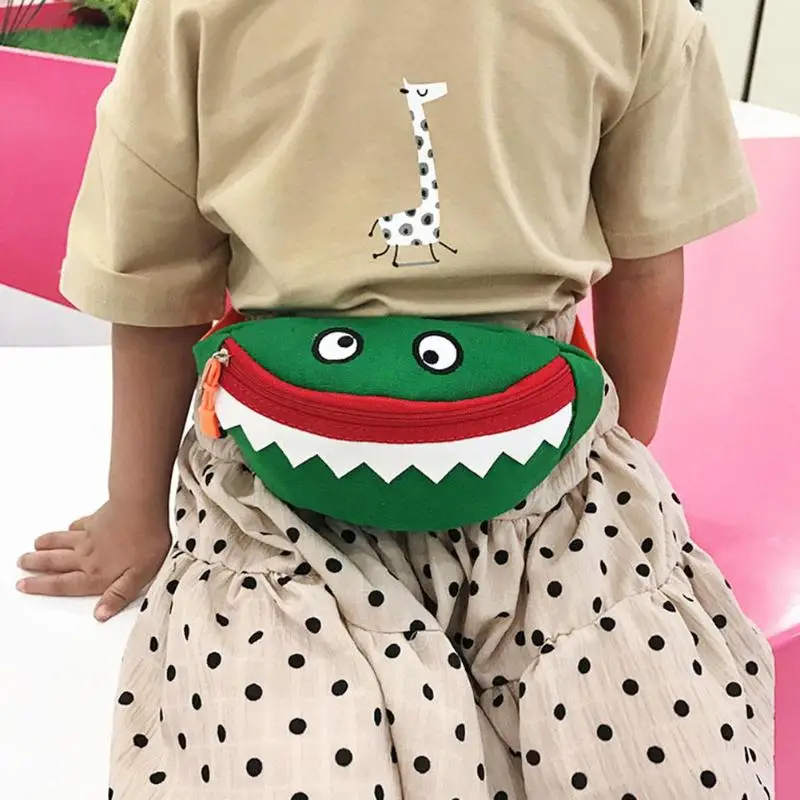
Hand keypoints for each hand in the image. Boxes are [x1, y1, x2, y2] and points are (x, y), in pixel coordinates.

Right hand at [16, 499, 171, 621]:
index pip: (64, 583)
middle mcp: (88, 555)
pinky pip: (80, 524)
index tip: (25, 585)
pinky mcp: (98, 518)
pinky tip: (68, 527)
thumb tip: (101, 614)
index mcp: (97, 573)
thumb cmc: (146, 541)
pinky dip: (70, 527)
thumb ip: (119, 595)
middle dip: (37, 564)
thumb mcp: (139, 576)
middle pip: (57, 561)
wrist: (141, 506)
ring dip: (47, 544)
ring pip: (63, 542)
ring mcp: (91, 535)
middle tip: (22, 562)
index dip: (43, 586)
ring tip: (35, 546)